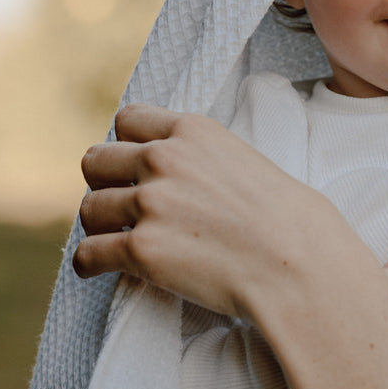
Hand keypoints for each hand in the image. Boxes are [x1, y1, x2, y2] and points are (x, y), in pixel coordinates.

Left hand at [73, 103, 365, 320]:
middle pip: (96, 161)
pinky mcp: (141, 250)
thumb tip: (181, 179)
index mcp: (192, 130)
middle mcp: (164, 159)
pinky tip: (96, 268)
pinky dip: (88, 264)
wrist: (298, 265)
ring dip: (98, 226)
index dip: (125, 145)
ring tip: (111, 240)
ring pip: (90, 209)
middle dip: (104, 184)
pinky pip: (88, 254)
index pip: (128, 119)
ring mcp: (150, 204)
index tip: (131, 167)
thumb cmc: (289, 220)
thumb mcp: (245, 161)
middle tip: (119, 206)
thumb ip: (203, 157)